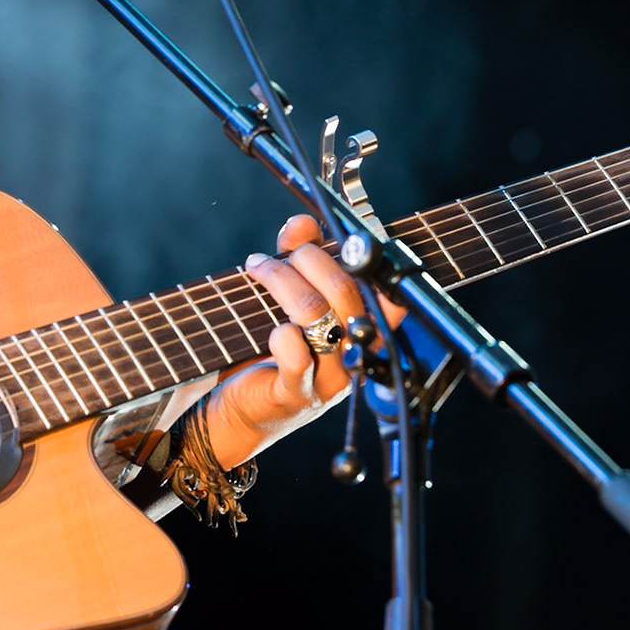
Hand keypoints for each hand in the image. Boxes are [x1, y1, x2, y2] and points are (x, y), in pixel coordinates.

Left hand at [203, 214, 407, 467]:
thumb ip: (299, 255)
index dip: (363, 255)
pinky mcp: (298, 394)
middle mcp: (357, 351)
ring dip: (281, 280)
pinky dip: (283, 338)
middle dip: (309, 259)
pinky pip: (297, 359)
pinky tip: (272, 330)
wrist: (246, 405)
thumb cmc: (275, 345)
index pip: (383, 286)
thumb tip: (302, 223)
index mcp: (366, 324)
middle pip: (345, 290)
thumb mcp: (290, 293)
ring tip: (256, 268)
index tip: (338, 232)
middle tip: (281, 251)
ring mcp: (330, 376)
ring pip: (316, 313)